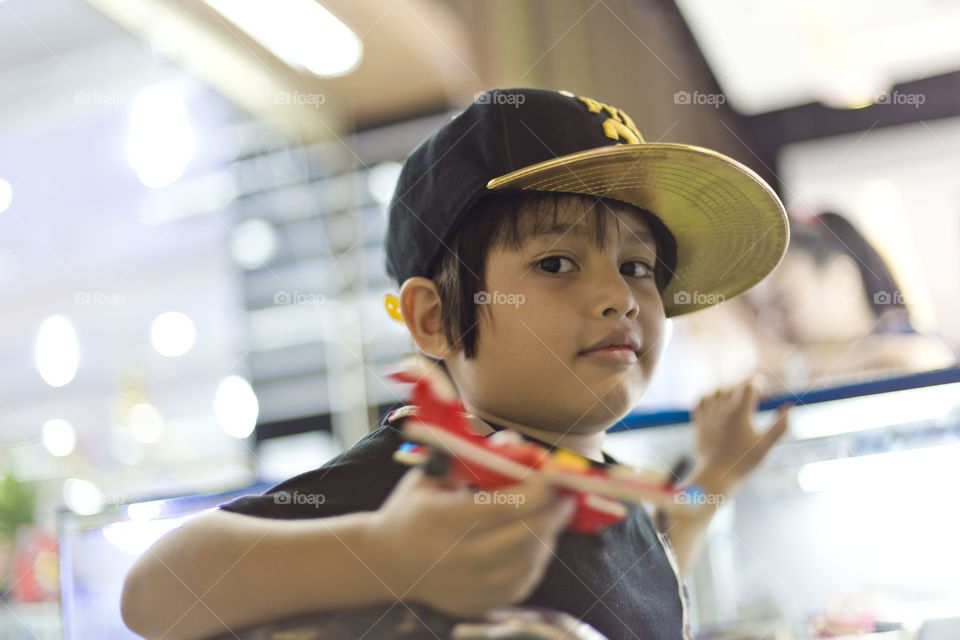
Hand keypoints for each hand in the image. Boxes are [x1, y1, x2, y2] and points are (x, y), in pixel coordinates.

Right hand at [366, 467, 576, 617]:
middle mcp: (456, 557)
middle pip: (523, 536)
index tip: (553, 474)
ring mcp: (468, 586)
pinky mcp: (477, 604)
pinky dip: (537, 560)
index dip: (537, 489)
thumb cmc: (413, 508)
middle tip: (566, 494)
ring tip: (553, 515)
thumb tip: (517, 442)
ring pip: (528, 562)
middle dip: (553, 512)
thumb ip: (474, 455)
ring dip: (549, 535)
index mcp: (442, 519)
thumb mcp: (434, 473)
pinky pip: (522, 584)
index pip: (503, 506)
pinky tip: (537, 541)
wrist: (385, 562)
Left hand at [688, 379, 790, 496]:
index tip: (764, 396)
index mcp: (739, 412)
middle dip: (747, 390)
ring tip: (738, 404)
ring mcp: (708, 414)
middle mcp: (721, 409)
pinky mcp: (698, 421)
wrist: (715, 475)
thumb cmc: (743, 462)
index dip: (759, 385)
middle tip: (756, 401)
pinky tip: (719, 407)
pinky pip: (701, 399)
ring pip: (718, 391)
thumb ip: (780, 426)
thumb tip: (788, 407)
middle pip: (734, 387)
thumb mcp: (766, 445)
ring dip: (730, 392)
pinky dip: (711, 397)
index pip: (748, 385)